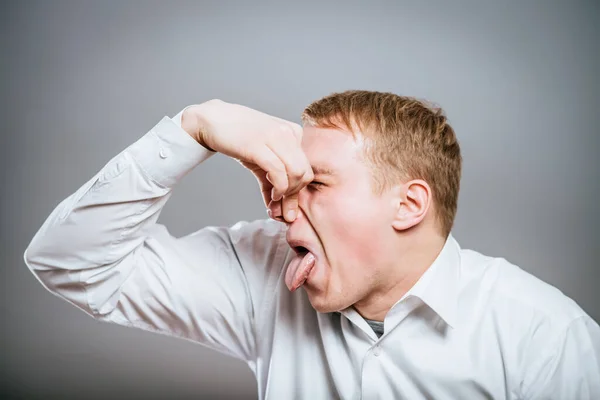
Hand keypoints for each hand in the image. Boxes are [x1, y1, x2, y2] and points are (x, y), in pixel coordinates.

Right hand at [181, 100, 312, 221]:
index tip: (286, 205)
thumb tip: (281, 208)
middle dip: (296, 196)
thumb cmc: (238, 139)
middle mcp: (289, 133)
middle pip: (305, 173)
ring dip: (288, 195)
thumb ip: (273, 180)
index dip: (299, 191)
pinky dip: (279, 189)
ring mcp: (275, 137)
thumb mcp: (261, 158)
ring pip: (296, 174)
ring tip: (276, 201)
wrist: (212, 120)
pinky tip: (273, 195)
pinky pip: (279, 172)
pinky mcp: (259, 145)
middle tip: (282, 208)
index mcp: (294, 133)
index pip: (307, 167)